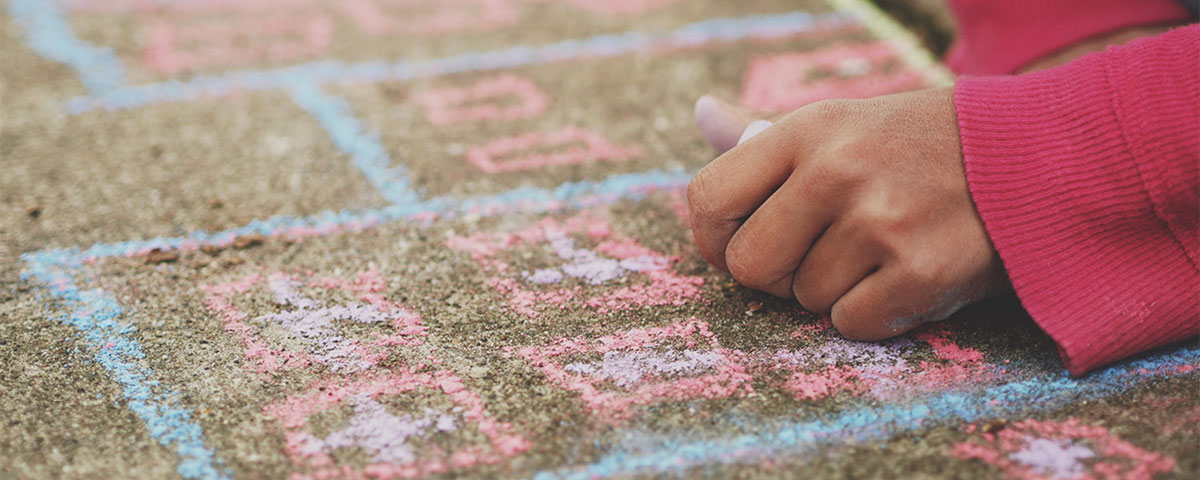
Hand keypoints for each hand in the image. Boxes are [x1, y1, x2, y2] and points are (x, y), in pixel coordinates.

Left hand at [688, 87, 1009, 339]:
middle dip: (774, 274)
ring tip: (878, 252)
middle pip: (748, 265)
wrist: (1034, 157)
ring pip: (804, 299)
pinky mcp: (922, 272)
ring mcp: (881, 222)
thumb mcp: (841, 123)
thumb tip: (701, 114)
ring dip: (834, 290)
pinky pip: (851, 324)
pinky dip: (873, 313)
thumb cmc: (916, 147)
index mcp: (807, 130)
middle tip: (815, 254)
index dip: (714, 236)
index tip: (741, 241)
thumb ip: (764, 136)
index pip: (709, 199)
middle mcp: (837, 170)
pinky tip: (903, 276)